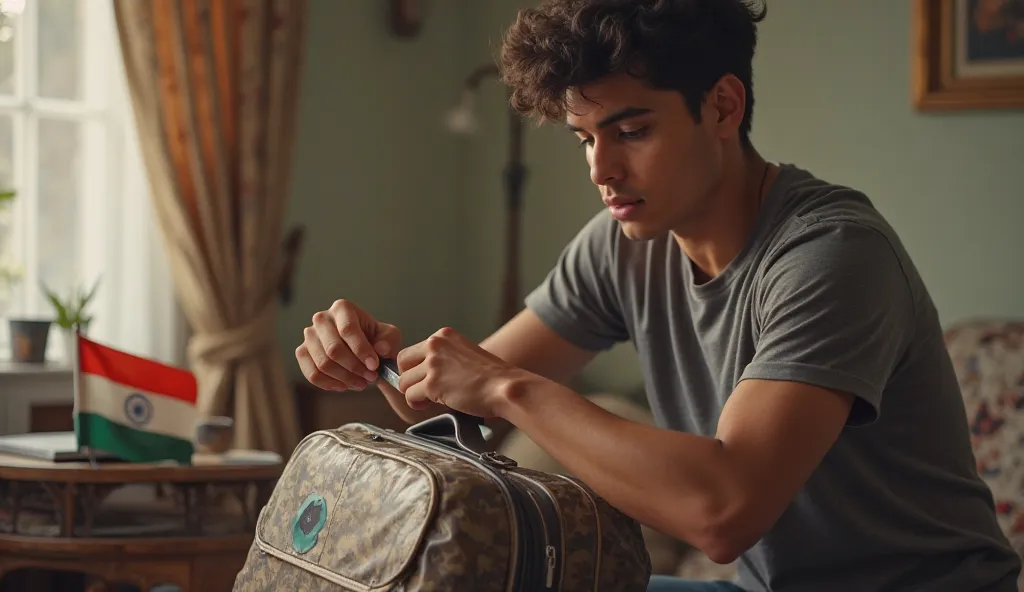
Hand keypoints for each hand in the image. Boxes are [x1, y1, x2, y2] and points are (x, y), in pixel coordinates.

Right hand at [296, 299, 401, 391]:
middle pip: (333, 349)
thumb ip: (388, 341)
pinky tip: (344, 386)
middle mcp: (321, 318)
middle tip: (370, 377)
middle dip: (354, 368)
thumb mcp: (390, 337)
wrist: (363, 350)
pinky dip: (330, 384)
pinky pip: (312, 374)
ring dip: (344, 378)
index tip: (374, 366)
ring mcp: (309, 335)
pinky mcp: (302, 352)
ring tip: (361, 383)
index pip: (348, 329)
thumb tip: (379, 349)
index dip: (361, 350)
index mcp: (343, 308)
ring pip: (323, 363)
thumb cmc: (376, 340)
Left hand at [397, 326, 522, 417]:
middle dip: (410, 379)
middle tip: (424, 390)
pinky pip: (410, 396)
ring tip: (431, 400)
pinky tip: (431, 405)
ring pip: (404, 382)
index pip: (412, 351)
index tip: (426, 379)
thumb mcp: (465, 354)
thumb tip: (423, 372)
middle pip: (402, 363)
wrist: (505, 387)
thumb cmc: (491, 377)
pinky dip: (417, 404)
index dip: (415, 369)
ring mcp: (433, 364)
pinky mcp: (433, 383)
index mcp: (444, 335)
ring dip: (415, 394)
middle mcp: (436, 345)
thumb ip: (444, 358)